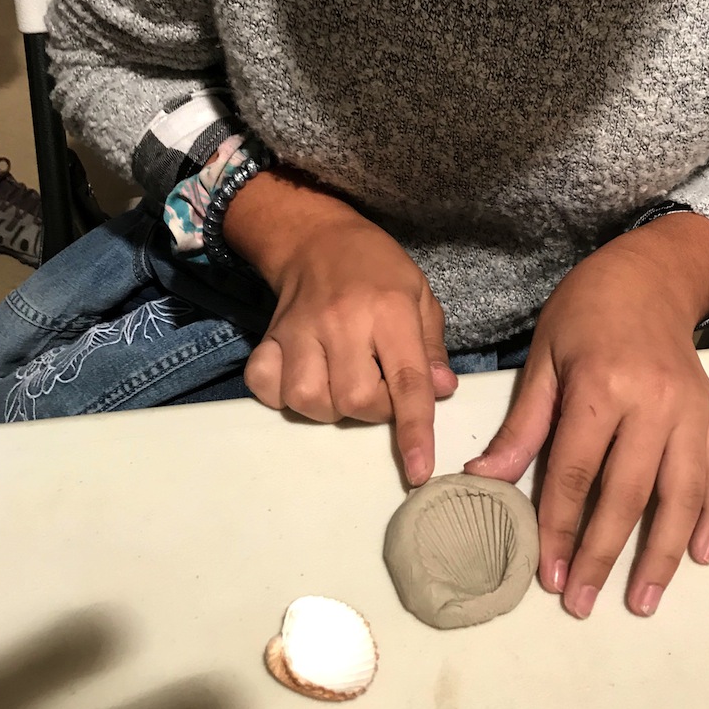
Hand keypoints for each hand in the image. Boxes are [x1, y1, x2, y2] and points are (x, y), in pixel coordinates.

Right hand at [226, 168, 456, 484]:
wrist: (318, 237)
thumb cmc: (378, 268)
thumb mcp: (420, 295)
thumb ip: (432, 347)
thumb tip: (443, 391)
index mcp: (390, 311)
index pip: (406, 381)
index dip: (415, 430)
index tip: (419, 471)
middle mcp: (343, 322)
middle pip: (354, 401)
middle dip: (373, 413)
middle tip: (379, 389)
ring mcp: (300, 330)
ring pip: (309, 402)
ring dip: (330, 409)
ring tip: (342, 383)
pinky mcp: (269, 337)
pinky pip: (266, 387)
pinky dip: (282, 397)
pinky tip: (304, 378)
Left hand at [465, 213, 708, 618]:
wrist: (649, 276)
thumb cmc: (585, 313)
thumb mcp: (545, 358)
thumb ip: (524, 424)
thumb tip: (485, 477)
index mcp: (600, 387)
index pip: (575, 472)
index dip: (557, 527)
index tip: (545, 573)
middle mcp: (652, 403)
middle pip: (627, 494)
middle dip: (601, 554)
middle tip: (580, 601)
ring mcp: (691, 412)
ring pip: (680, 495)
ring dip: (662, 554)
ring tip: (643, 600)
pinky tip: (701, 553)